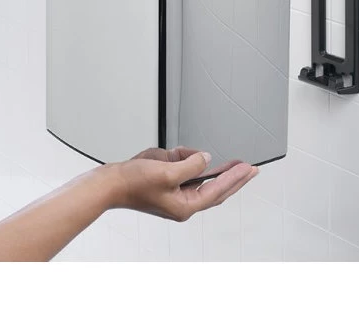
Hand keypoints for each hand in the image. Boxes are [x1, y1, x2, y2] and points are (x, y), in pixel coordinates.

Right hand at [102, 146, 258, 221]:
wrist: (109, 184)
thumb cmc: (133, 184)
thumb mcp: (168, 171)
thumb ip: (192, 165)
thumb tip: (206, 159)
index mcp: (185, 206)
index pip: (218, 191)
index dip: (235, 178)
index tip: (249, 168)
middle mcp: (181, 203)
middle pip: (215, 189)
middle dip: (232, 177)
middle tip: (250, 168)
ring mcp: (173, 194)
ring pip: (197, 177)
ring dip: (196, 162)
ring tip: (184, 153)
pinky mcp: (165, 185)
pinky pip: (182, 170)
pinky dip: (181, 159)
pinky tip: (175, 153)